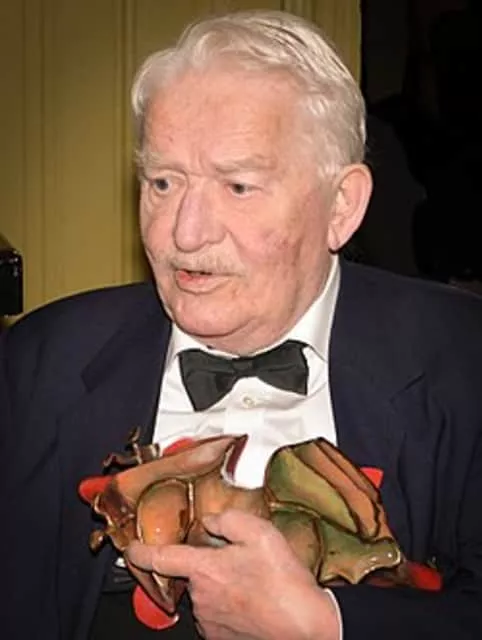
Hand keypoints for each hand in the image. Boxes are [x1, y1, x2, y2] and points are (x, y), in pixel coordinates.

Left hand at [126, 508, 340, 639]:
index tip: (132, 547)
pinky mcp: (222, 638)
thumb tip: (212, 521)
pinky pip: (218, 615)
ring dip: (223, 585)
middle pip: (193, 573)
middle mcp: (200, 598)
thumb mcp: (261, 533)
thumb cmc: (285, 583)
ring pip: (207, 594)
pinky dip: (231, 605)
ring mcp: (210, 622)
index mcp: (204, 569)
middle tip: (242, 560)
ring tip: (255, 582)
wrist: (307, 629)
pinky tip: (255, 600)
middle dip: (211, 564)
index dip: (141, 551)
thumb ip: (228, 519)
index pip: (160, 557)